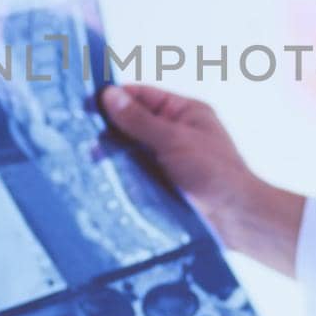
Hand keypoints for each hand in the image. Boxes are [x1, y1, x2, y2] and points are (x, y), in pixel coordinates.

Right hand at [99, 83, 256, 215]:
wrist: (237, 221)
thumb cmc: (214, 174)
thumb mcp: (173, 140)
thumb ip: (139, 120)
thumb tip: (109, 94)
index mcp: (184, 112)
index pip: (142, 96)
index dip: (115, 98)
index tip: (85, 104)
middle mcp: (175, 133)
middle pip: (133, 124)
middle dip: (110, 130)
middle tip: (78, 137)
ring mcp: (168, 160)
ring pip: (131, 151)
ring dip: (113, 156)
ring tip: (85, 160)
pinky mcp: (163, 185)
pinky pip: (136, 175)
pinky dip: (121, 176)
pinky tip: (101, 179)